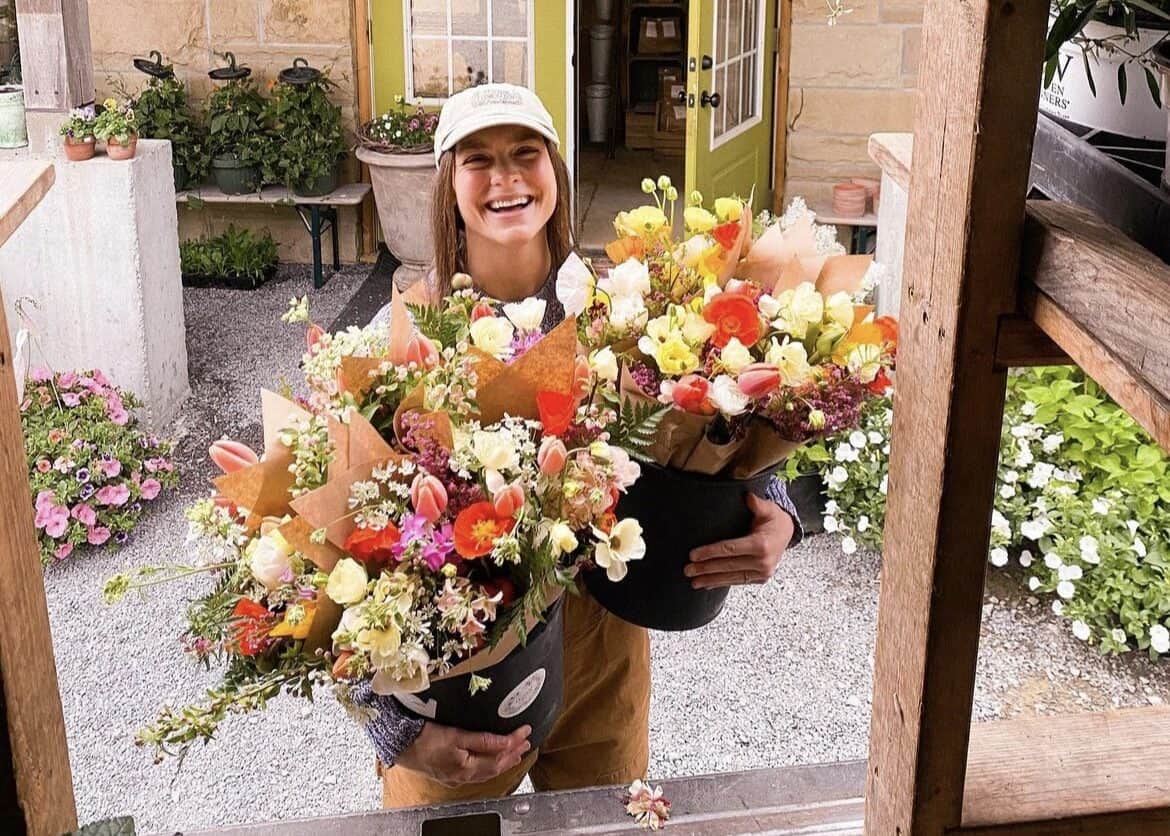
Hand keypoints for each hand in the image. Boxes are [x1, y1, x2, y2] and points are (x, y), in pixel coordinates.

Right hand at [395, 722, 531, 786]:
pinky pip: (476, 771)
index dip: (514, 742)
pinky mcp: (449, 773)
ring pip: (486, 771)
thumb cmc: (424, 738)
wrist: (399, 745)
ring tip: (515, 752)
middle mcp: (463, 776)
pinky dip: (488, 764)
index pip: (498, 755)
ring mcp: (456, 776)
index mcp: (466, 767)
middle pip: (495, 767)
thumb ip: (482, 740)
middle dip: (512, 754)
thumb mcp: (456, 735)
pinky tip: (490, 760)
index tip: (525, 731)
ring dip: (502, 760)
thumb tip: (506, 742)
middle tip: (526, 742)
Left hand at [685, 493, 794, 589]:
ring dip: (711, 580)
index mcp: (761, 544)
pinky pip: (738, 581)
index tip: (693, 555)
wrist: (788, 533)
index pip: (730, 549)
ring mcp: (762, 572)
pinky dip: (722, 583)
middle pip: (728, 566)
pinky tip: (708, 584)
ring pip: (732, 577)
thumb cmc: (773, 519)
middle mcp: (763, 562)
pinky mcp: (760, 578)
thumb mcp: (768, 508)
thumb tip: (748, 497)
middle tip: (687, 570)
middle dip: (706, 569)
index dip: (710, 552)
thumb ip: (757, 504)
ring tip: (693, 581)